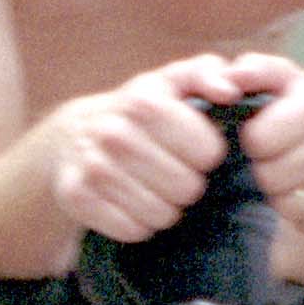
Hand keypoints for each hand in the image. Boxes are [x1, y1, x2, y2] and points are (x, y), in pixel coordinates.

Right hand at [45, 56, 245, 243]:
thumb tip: (230, 90)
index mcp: (144, 102)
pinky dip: (137, 224)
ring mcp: (92, 167)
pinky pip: (132, 230)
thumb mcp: (174, 81)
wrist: (73, 135)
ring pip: (161, 215)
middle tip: (172, 171)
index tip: (194, 147)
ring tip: (152, 187)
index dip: (207, 153)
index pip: (208, 152)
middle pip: (187, 188)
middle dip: (187, 183)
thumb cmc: (141, 110)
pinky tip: (130, 203)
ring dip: (164, 207)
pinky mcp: (76, 197)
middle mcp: (114, 134)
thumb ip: (208, 74)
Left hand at [232, 63, 303, 244]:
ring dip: (287, 198)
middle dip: (269, 171)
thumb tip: (231, 78)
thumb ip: (258, 71)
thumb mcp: (290, 83)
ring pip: (290, 207)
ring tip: (303, 178)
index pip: (257, 141)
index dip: (256, 141)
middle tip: (287, 160)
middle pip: (270, 177)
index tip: (271, 136)